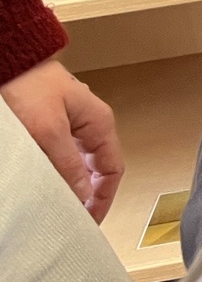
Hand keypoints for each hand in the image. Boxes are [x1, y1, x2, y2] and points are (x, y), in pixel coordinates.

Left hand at [1, 58, 123, 220]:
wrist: (6, 60)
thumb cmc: (27, 86)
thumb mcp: (48, 132)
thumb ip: (68, 165)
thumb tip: (84, 196)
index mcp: (99, 123)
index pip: (112, 169)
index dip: (103, 198)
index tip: (89, 221)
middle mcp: (88, 124)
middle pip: (95, 168)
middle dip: (86, 194)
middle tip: (70, 218)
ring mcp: (69, 123)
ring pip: (75, 163)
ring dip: (68, 183)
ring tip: (55, 203)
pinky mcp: (49, 124)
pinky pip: (58, 155)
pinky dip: (52, 171)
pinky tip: (41, 181)